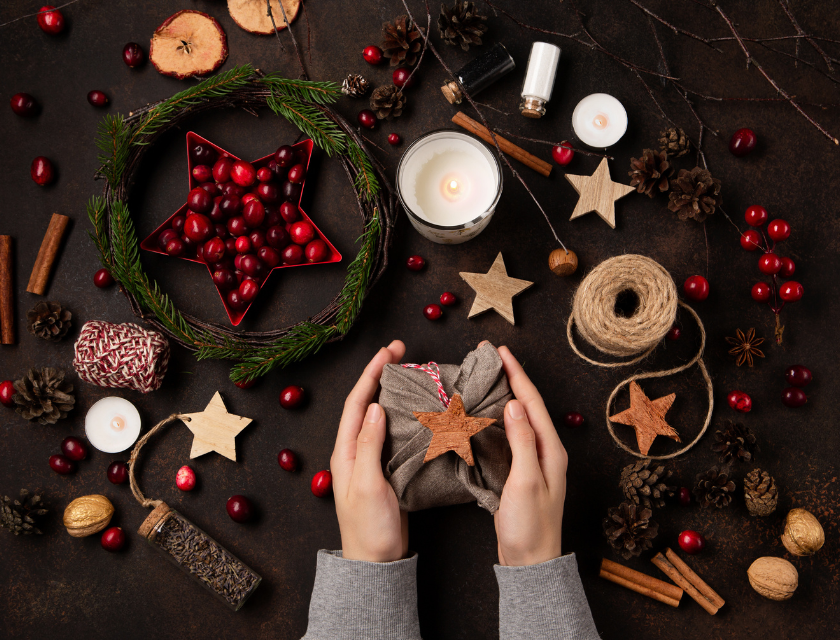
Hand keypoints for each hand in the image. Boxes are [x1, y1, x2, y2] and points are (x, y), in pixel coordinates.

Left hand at [331, 340, 408, 561]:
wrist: (376, 562)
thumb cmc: (369, 529)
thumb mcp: (368, 485)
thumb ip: (368, 446)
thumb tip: (373, 407)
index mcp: (345, 451)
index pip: (356, 402)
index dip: (371, 373)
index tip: (389, 351)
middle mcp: (354, 450)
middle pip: (366, 402)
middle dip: (381, 374)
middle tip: (401, 350)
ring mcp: (369, 459)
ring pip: (379, 414)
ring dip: (392, 391)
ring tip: (410, 371)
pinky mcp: (384, 468)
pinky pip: (391, 431)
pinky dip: (402, 413)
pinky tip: (416, 408)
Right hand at [494, 345, 567, 565]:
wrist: (531, 562)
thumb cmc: (530, 525)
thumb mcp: (525, 481)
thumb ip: (522, 441)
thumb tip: (514, 405)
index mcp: (551, 450)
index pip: (532, 403)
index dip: (517, 375)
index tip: (501, 352)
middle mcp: (546, 451)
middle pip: (527, 406)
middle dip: (510, 379)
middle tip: (490, 358)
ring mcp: (534, 461)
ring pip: (518, 419)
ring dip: (504, 396)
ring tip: (487, 378)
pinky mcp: (520, 471)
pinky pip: (509, 436)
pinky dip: (497, 419)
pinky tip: (485, 415)